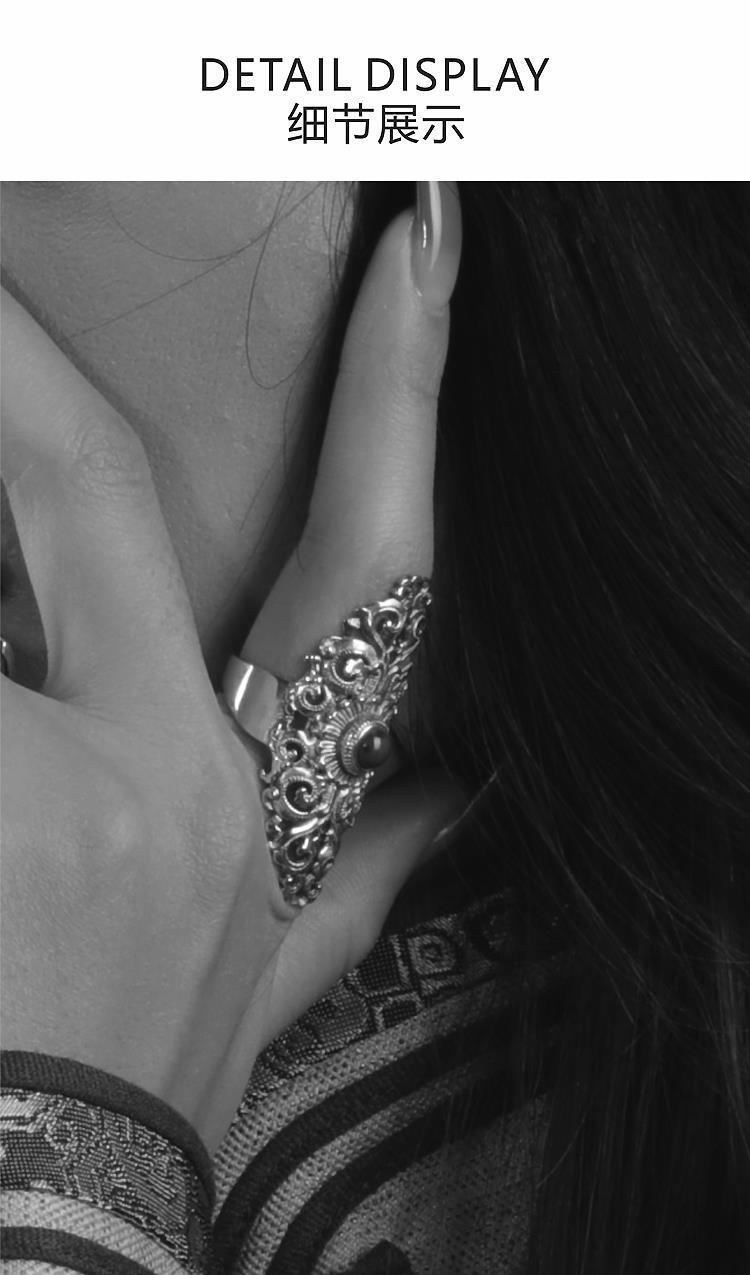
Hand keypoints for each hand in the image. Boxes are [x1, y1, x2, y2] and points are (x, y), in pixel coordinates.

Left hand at [0, 187, 461, 1151]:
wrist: (47, 1209)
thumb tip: (465, 788)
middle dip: (24, 371)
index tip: (413, 250)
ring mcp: (33, 789)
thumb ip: (386, 863)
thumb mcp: (302, 966)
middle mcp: (152, 770)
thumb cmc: (156, 1068)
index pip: (358, 544)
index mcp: (247, 783)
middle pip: (83, 488)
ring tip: (5, 673)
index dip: (392, 385)